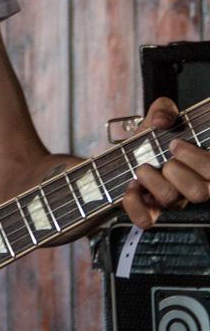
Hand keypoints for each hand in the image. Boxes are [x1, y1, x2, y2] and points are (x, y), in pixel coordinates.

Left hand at [122, 97, 209, 228]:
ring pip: (171, 200)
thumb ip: (164, 109)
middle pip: (199, 192)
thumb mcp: (160, 117)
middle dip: (177, 170)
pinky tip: (131, 187)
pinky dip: (134, 203)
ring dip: (152, 180)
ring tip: (143, 168)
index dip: (196, 159)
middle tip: (163, 159)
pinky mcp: (148, 212)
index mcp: (202, 168)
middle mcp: (191, 188)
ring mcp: (171, 202)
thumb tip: (160, 121)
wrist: (128, 154)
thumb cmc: (152, 138)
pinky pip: (145, 220)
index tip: (175, 144)